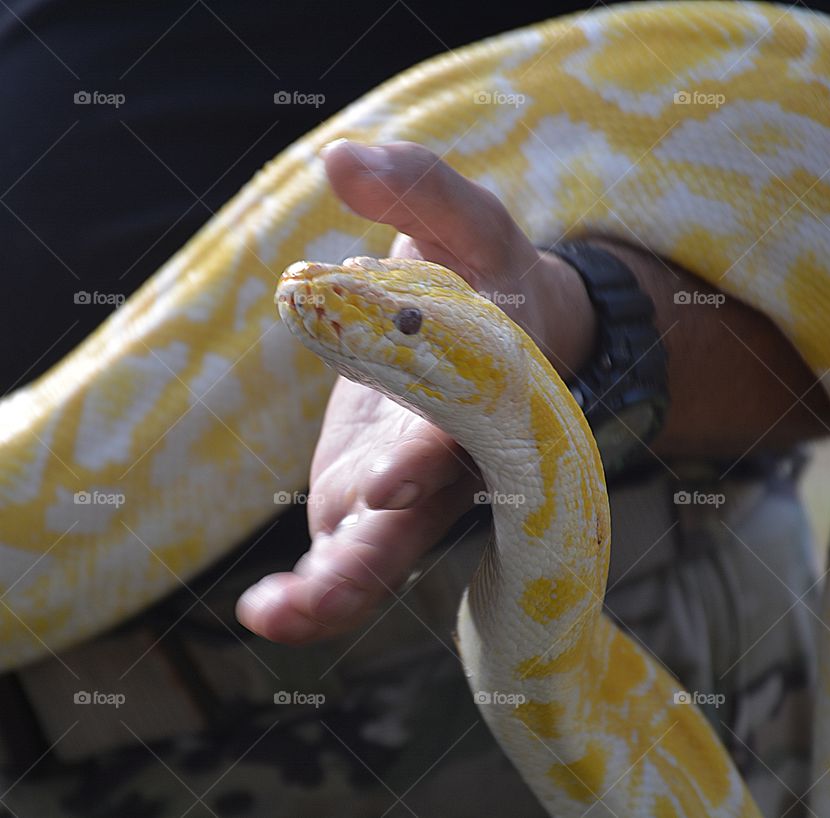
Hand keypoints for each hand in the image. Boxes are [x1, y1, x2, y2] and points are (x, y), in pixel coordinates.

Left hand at [236, 140, 595, 642]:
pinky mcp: (368, 500)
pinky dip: (311, 594)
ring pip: (381, 558)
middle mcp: (455, 456)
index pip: (465, 429)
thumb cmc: (492, 278)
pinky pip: (345, 559)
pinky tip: (264, 612)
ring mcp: (410, 489)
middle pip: (421, 520)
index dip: (429, 455)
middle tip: (320, 590)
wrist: (500, 338)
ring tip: (269, 616)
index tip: (387, 483)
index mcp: (492, 392)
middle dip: (374, 553)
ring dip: (330, 597)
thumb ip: (417, 187)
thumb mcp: (469, 222)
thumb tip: (337, 162)